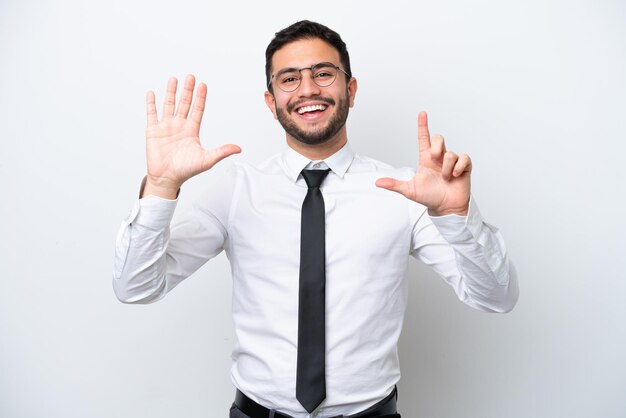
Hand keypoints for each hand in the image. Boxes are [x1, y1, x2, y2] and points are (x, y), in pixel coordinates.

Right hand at [144, 75, 240, 198]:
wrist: (167, 178)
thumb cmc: (186, 171)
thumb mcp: (207, 160)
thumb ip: (221, 152)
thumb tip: (238, 148)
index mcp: (192, 130)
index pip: (197, 110)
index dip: (200, 98)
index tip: (203, 85)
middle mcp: (179, 126)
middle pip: (184, 104)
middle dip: (188, 90)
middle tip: (191, 76)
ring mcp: (166, 127)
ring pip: (169, 105)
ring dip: (171, 92)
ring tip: (174, 79)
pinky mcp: (153, 131)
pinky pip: (151, 114)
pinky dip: (151, 103)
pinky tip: (152, 93)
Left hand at [375, 112, 470, 215]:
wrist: (446, 208)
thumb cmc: (429, 197)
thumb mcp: (409, 190)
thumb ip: (394, 185)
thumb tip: (378, 182)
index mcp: (426, 160)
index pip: (424, 139)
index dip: (423, 126)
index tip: (422, 113)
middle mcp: (439, 158)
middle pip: (439, 138)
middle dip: (437, 147)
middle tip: (435, 159)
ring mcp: (452, 162)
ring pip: (451, 153)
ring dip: (447, 167)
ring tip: (446, 178)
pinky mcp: (464, 167)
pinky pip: (464, 158)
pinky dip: (459, 167)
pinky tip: (455, 176)